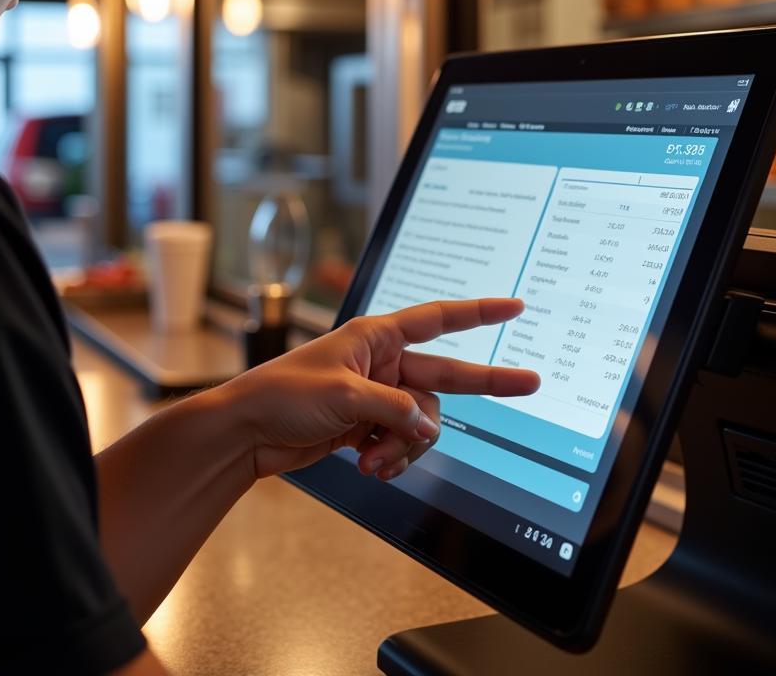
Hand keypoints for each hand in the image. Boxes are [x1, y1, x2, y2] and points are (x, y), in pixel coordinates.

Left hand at [226, 298, 538, 480]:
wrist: (245, 433)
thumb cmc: (282, 394)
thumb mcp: (345, 395)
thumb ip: (395, 410)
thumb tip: (429, 427)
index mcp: (377, 337)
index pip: (439, 319)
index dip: (479, 313)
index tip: (514, 308)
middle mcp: (383, 363)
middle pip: (445, 377)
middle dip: (485, 385)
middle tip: (530, 384)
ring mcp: (377, 397)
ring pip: (421, 422)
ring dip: (404, 446)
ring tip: (374, 460)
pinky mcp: (367, 427)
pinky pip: (401, 442)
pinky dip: (391, 458)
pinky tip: (368, 466)